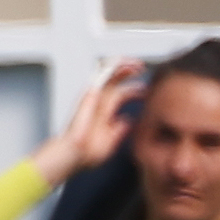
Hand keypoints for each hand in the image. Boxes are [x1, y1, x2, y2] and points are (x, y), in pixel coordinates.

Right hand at [37, 59, 146, 184]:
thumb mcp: (109, 142)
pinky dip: (114, 69)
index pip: (118, 92)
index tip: (146, 88)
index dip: (132, 87)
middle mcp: (96, 100)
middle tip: (142, 67)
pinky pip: (102, 77)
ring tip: (136, 64)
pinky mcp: (90, 95)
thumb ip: (118, 130)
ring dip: (123, 66)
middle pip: (113, 78)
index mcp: (102, 110)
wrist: (73, 156)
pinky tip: (125, 65)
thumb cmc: (86, 152)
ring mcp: (92, 96)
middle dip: (128, 70)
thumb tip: (127, 121)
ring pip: (108, 73)